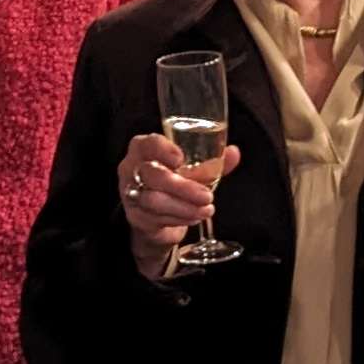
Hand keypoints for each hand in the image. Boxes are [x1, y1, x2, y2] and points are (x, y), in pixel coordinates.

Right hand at [115, 131, 239, 280]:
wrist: (158, 217)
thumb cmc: (174, 184)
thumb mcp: (194, 171)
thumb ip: (213, 162)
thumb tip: (234, 153)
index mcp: (144, 148)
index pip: (148, 144)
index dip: (163, 150)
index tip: (181, 159)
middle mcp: (132, 168)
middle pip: (153, 175)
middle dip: (183, 187)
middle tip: (207, 195)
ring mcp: (130, 193)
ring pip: (154, 200)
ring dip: (184, 207)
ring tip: (205, 209)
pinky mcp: (135, 215)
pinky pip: (155, 218)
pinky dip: (178, 219)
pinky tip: (194, 217)